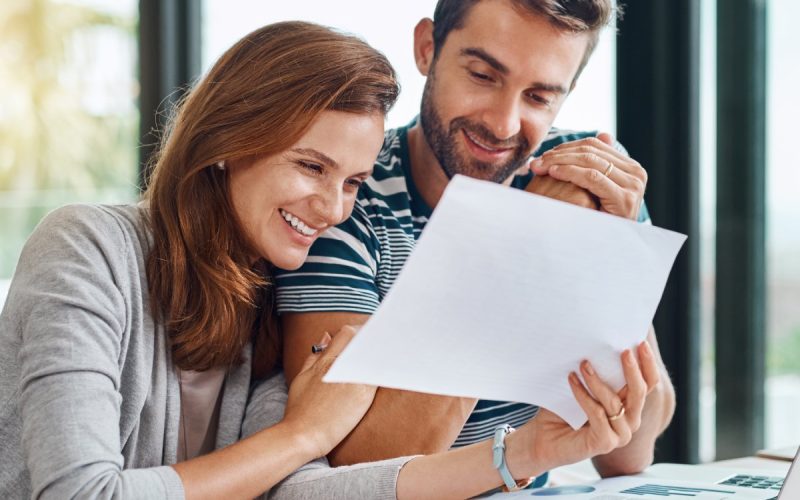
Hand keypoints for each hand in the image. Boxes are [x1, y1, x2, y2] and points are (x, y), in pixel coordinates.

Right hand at [283, 326, 375, 456]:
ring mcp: (352, 380)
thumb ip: (314, 357)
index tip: (367, 336)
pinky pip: (378, 376)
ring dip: (382, 354)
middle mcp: (339, 367)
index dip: (360, 332)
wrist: (301, 435)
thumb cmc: (299, 410)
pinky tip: (390, 370)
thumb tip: (326, 336)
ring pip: (374, 357)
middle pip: (365, 342)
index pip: (347, 333)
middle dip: (375, 340)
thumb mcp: (301, 377)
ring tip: (388, 355)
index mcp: (325, 361)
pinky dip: (384, 371)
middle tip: (382, 343)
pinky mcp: (363, 395)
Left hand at [510, 342, 660, 476]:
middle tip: (623, 350)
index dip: (647, 364)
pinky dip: (582, 395)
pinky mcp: (605, 442)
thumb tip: (598, 341)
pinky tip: (571, 380)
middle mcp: (630, 421)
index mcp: (629, 406)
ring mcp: (620, 434)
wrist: (542, 438)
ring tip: (583, 363)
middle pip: (640, 392)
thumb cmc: (562, 409)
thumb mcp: (583, 385)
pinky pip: (596, 412)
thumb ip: (596, 371)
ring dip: (596, 380)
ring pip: (614, 401)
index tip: (640, 342)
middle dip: (632, 369)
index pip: (648, 384)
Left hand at [529, 133, 646, 219]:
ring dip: (560, 161)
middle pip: (591, 151)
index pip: (594, 146)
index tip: (544, 155)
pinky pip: (592, 177)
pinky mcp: (624, 198)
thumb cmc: (597, 219)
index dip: (566, 148)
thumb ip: (600, 163)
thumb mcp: (599, 188)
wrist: (607, 248)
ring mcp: (633, 185)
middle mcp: (636, 173)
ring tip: (540, 166)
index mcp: (631, 167)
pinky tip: (553, 173)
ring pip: (590, 162)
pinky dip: (570, 172)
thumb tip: (603, 134)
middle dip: (560, 154)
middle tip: (537, 161)